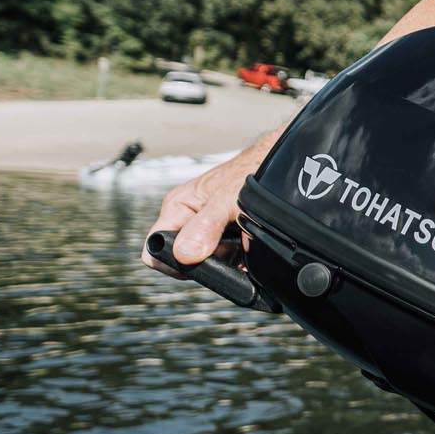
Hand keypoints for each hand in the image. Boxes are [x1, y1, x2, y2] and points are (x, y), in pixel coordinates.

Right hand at [140, 138, 272, 273]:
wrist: (280, 168)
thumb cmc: (251, 171)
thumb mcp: (227, 199)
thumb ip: (206, 226)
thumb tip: (185, 254)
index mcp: (178, 207)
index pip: (154, 247)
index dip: (170, 263)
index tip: (196, 265)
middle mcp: (189, 220)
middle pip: (182, 260)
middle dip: (205, 263)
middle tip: (228, 251)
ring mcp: (208, 232)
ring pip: (208, 263)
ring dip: (226, 263)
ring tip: (243, 246)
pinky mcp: (229, 240)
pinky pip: (228, 262)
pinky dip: (239, 263)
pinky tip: (250, 252)